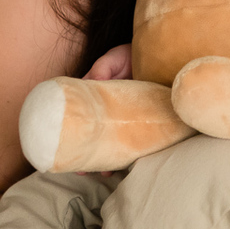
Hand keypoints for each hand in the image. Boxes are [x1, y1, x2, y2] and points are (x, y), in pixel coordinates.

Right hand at [77, 44, 133, 175]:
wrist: (164, 57)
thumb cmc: (133, 56)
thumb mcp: (115, 58)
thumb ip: (103, 67)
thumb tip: (92, 81)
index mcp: (97, 97)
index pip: (79, 118)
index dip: (72, 134)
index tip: (66, 148)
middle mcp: (108, 112)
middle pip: (94, 136)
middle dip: (87, 155)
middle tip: (82, 169)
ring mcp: (125, 119)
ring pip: (112, 143)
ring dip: (106, 159)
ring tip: (103, 172)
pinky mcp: (143, 123)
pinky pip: (134, 141)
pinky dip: (129, 154)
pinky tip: (126, 165)